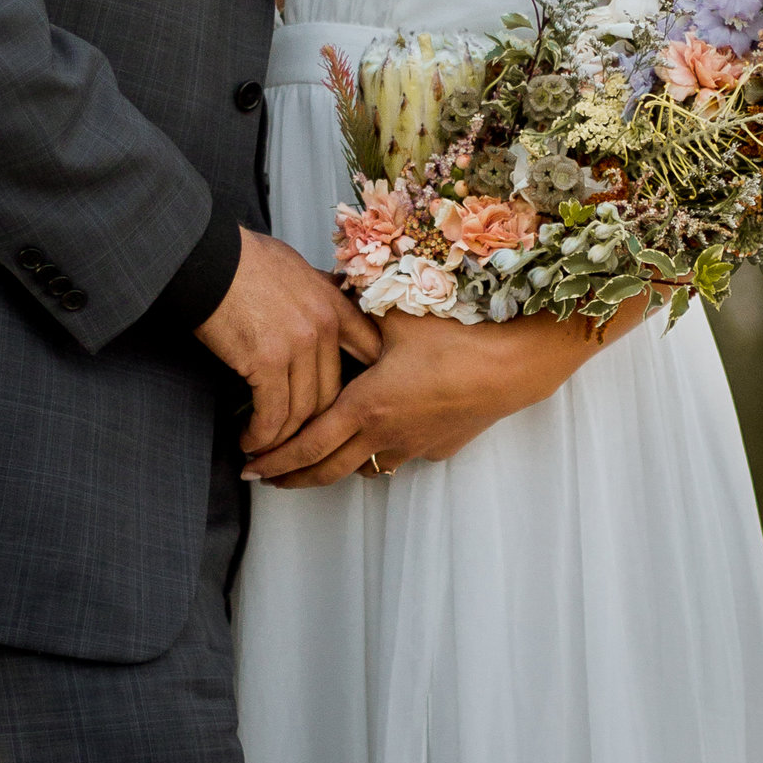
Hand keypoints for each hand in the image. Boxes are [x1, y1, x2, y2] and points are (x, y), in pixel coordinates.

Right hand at [196, 228, 379, 453]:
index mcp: (334, 303)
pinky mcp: (267, 361)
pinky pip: (273, 414)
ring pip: (303, 411)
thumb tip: (324, 305)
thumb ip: (317, 293)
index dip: (363, 386)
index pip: (370, 353)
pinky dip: (261, 434)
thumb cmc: (241, 259)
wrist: (206, 257)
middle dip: (313, 424)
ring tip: (267, 449)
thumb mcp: (295, 267)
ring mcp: (298, 345)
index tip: (352, 408)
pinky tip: (249, 440)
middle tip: (296, 439)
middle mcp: (324, 326)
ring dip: (283, 438)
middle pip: (332, 395)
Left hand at [244, 307, 594, 487]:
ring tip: (313, 466)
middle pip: (326, 469)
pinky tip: (377, 440)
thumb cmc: (455, 339)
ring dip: (333, 469)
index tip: (250, 463)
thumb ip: (356, 306)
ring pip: (363, 468)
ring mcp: (413, 446)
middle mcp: (384, 435)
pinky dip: (378, 454)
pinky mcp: (439, 447)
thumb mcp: (396, 314)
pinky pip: (399, 456)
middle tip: (266, 477)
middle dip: (291, 476)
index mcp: (365, 406)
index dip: (275, 456)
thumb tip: (324, 285)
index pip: (307, 442)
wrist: (512, 367)